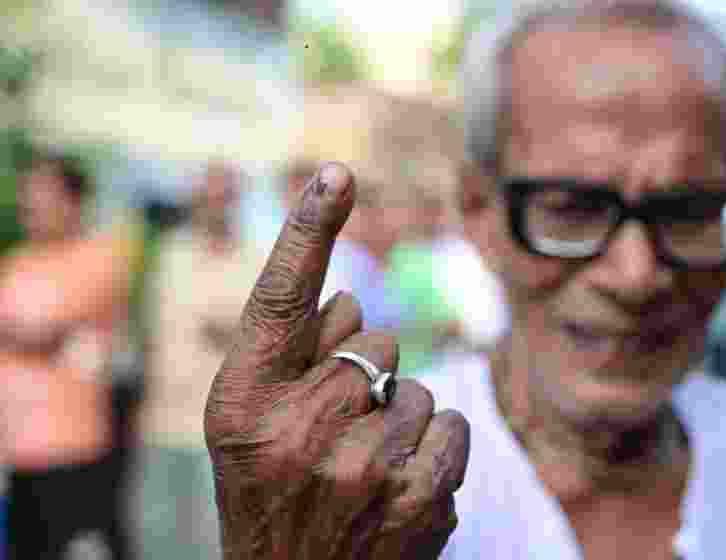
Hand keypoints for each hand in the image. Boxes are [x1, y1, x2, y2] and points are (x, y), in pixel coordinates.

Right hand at [204, 163, 469, 559]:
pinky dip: (436, 448)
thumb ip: (291, 356)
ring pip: (420, 385)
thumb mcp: (251, 428)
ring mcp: (363, 469)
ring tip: (363, 469)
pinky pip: (455, 424)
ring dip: (400, 416)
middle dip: (364, 372)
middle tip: (334, 431)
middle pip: (374, 338)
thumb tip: (349, 299)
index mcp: (244, 406)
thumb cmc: (272, 495)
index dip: (307, 231)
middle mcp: (299, 432)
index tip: (337, 175)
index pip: (280, 302)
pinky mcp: (420, 499)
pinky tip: (400, 487)